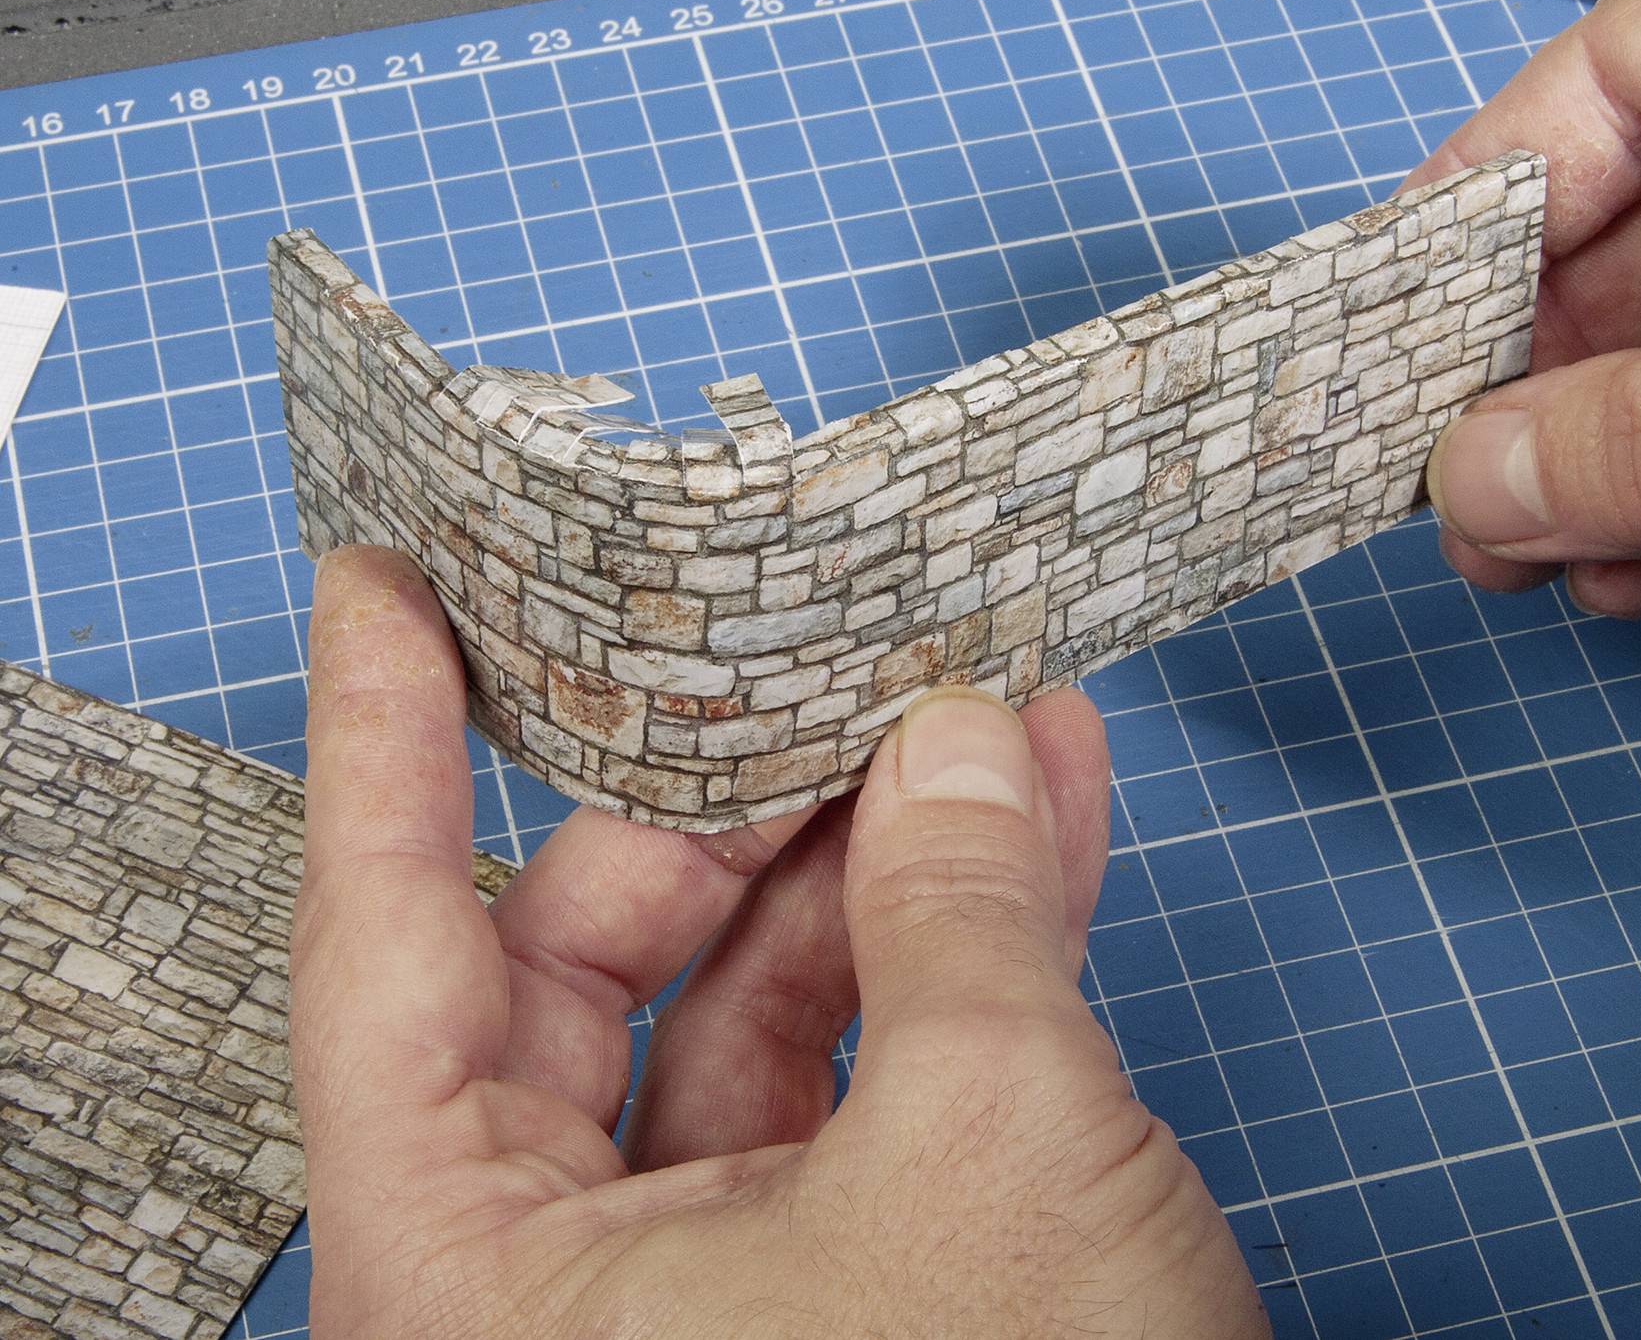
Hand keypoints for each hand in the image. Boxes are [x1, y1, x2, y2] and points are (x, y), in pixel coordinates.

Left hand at [291, 545, 1263, 1338]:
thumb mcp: (990, 1142)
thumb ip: (956, 912)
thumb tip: (958, 744)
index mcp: (478, 1285)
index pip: (384, 958)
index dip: (384, 750)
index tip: (390, 596)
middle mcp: (563, 1291)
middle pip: (591, 964)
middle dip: (726, 799)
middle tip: (819, 664)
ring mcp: (712, 1288)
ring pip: (754, 1011)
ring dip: (881, 858)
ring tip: (977, 718)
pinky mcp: (846, 1284)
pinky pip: (865, 1074)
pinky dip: (949, 952)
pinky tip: (1033, 827)